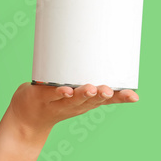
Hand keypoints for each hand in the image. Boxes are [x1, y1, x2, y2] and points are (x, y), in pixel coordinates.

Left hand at [6, 82, 138, 137]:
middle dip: (101, 95)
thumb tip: (100, 41)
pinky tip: (64, 89)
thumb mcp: (75, 90)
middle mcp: (75, 104)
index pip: (107, 100)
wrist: (26, 119)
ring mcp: (58, 102)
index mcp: (87, 102)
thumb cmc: (55, 100)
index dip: (121, 98)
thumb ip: (85, 72)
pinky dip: (58, 92)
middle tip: (107, 90)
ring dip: (82, 94)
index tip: (134, 96)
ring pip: (72, 99)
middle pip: (91, 100)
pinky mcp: (41, 98)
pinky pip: (51, 95)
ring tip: (90, 88)